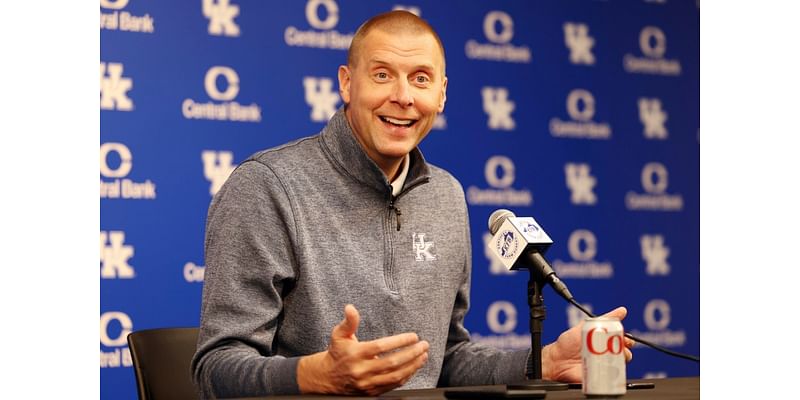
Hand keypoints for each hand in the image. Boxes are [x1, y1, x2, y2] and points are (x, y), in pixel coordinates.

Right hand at [297, 304, 428, 394]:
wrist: (327, 378)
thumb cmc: (337, 353)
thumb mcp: (339, 335)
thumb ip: (348, 322)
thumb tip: (351, 308)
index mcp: (356, 354)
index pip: (381, 347)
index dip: (399, 341)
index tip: (413, 336)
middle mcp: (362, 370)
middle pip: (392, 363)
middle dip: (412, 353)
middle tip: (424, 345)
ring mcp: (368, 383)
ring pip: (395, 376)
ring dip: (413, 366)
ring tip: (423, 356)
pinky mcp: (372, 392)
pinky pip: (393, 385)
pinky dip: (406, 376)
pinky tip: (414, 367)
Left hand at [541, 306, 633, 382]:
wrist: (557, 360)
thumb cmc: (568, 343)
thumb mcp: (587, 326)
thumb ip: (605, 318)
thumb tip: (621, 311)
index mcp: (604, 342)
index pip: (623, 342)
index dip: (628, 341)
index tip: (627, 340)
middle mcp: (605, 355)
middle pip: (624, 354)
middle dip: (626, 352)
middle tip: (621, 349)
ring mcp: (603, 366)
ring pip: (620, 366)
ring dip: (620, 362)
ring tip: (613, 357)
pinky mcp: (600, 377)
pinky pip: (612, 378)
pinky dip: (614, 375)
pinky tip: (609, 368)